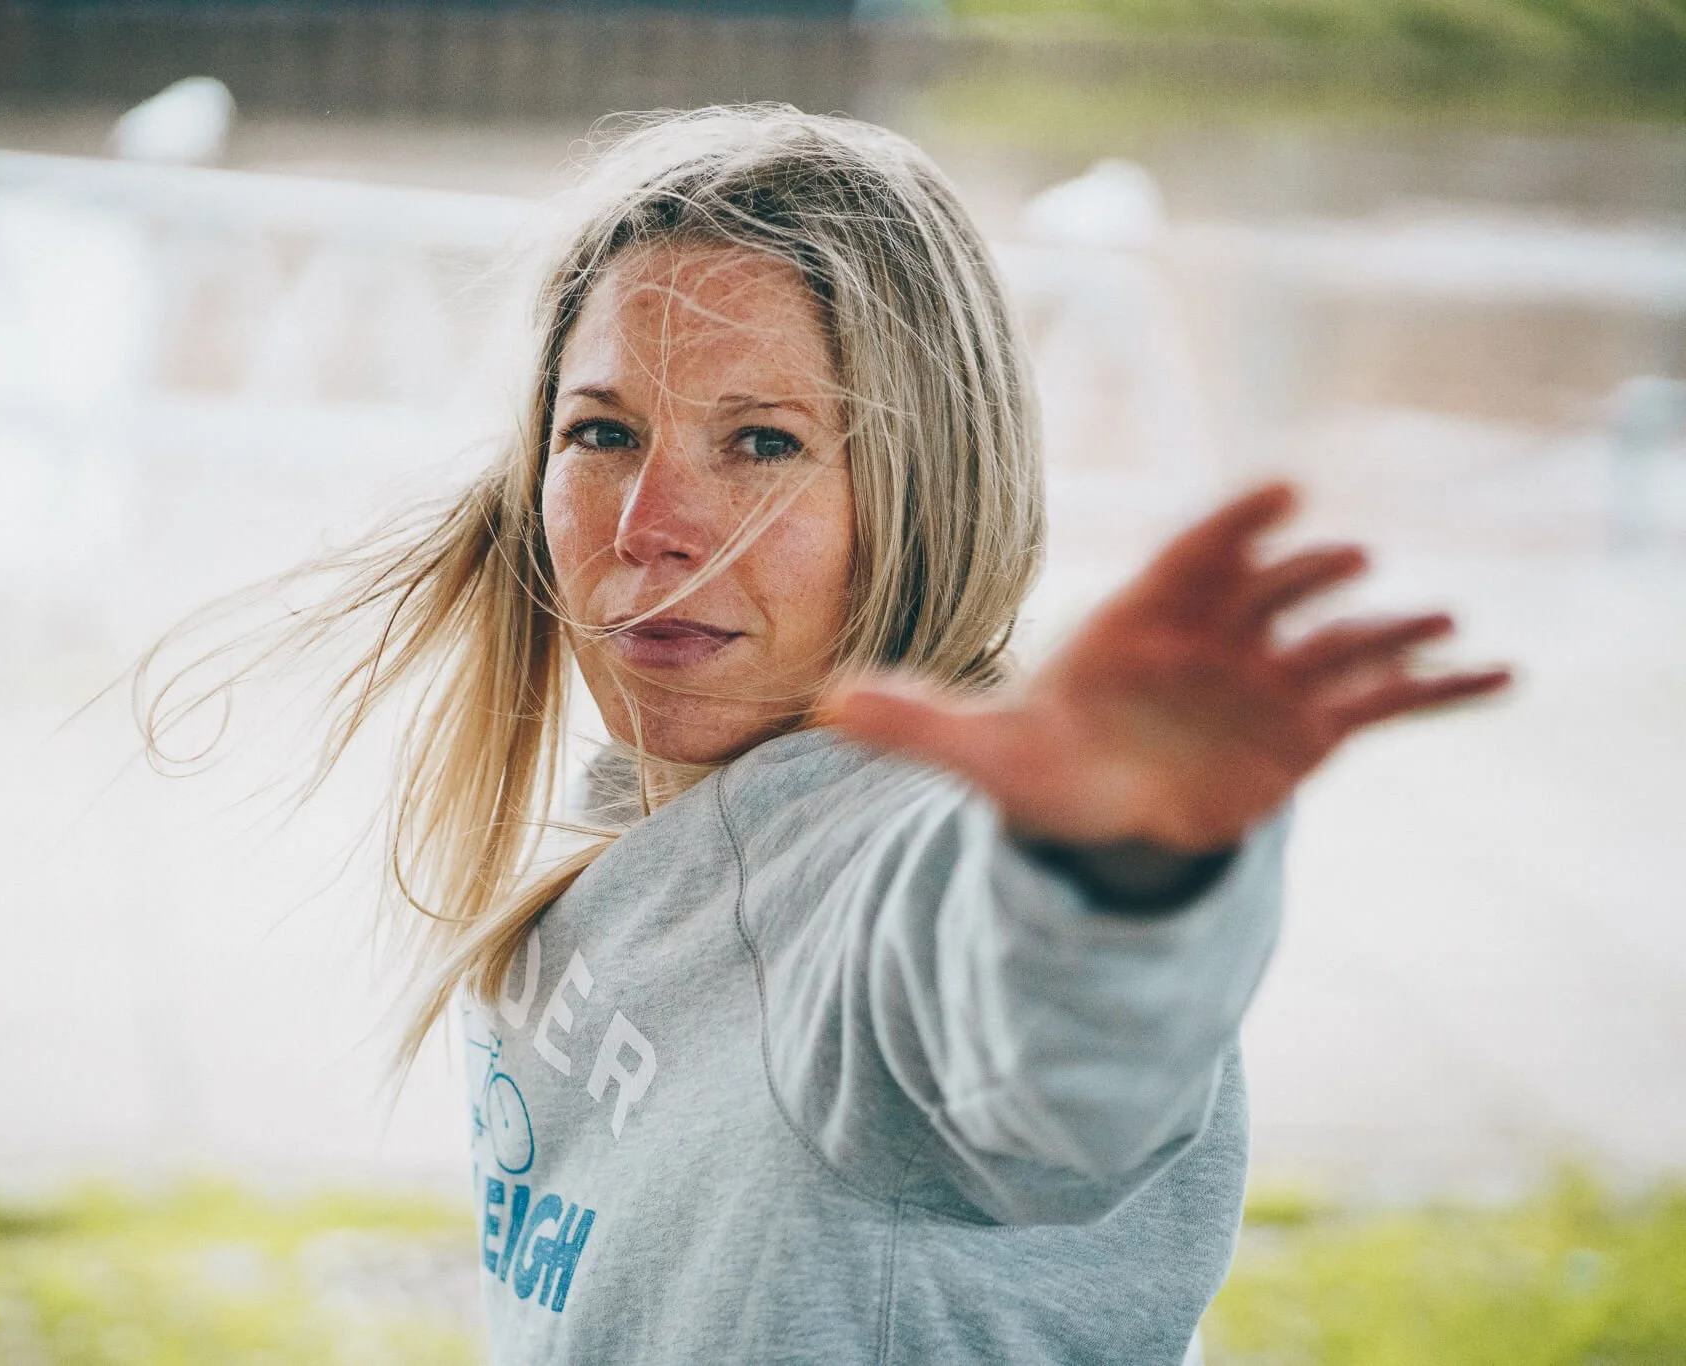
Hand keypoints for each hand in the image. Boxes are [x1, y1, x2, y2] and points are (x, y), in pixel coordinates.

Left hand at [820, 483, 1511, 851]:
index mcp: (1138, 617)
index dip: (1233, 525)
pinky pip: (1385, 701)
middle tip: (1347, 558)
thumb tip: (821, 706)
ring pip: (1337, 641)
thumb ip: (913, 722)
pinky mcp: (1310, 728)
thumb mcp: (980, 751)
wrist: (1103, 809)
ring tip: (1447, 623)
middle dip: (1308, 573)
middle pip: (1271, 590)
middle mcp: (1214, 634)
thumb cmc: (1045, 761)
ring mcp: (1268, 677)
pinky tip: (1501, 675)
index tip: (1277, 491)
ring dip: (1390, 628)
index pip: (1191, 556)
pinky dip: (1439, 688)